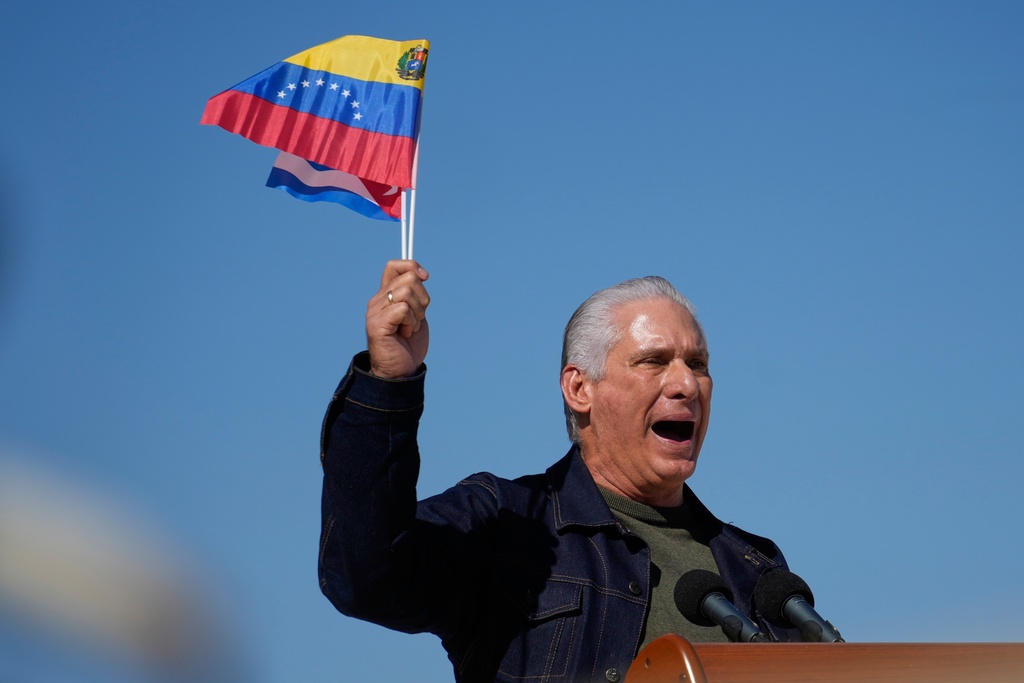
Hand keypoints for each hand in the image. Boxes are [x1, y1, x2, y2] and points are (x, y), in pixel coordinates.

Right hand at [366, 260, 429, 377]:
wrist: (400, 372)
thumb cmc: (408, 345)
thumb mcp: (416, 314)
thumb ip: (415, 296)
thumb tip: (421, 274)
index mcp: (385, 296)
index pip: (394, 266)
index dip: (412, 266)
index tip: (425, 278)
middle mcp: (377, 300)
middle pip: (409, 278)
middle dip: (423, 299)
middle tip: (416, 319)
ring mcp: (375, 312)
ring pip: (407, 292)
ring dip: (417, 313)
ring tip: (410, 328)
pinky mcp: (377, 324)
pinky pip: (403, 309)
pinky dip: (411, 322)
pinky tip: (405, 333)